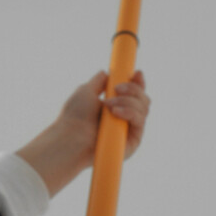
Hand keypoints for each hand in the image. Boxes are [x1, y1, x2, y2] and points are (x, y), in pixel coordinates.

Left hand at [16, 69, 151, 197]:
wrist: (70, 136)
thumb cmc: (74, 116)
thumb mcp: (86, 91)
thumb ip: (99, 81)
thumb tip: (108, 73)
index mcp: (115, 107)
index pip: (134, 94)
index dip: (138, 83)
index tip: (137, 73)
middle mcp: (125, 119)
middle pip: (144, 99)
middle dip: (133, 89)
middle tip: (116, 89)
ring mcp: (129, 131)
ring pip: (144, 108)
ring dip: (128, 100)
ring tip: (108, 104)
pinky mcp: (133, 142)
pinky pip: (140, 121)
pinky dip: (131, 112)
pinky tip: (116, 112)